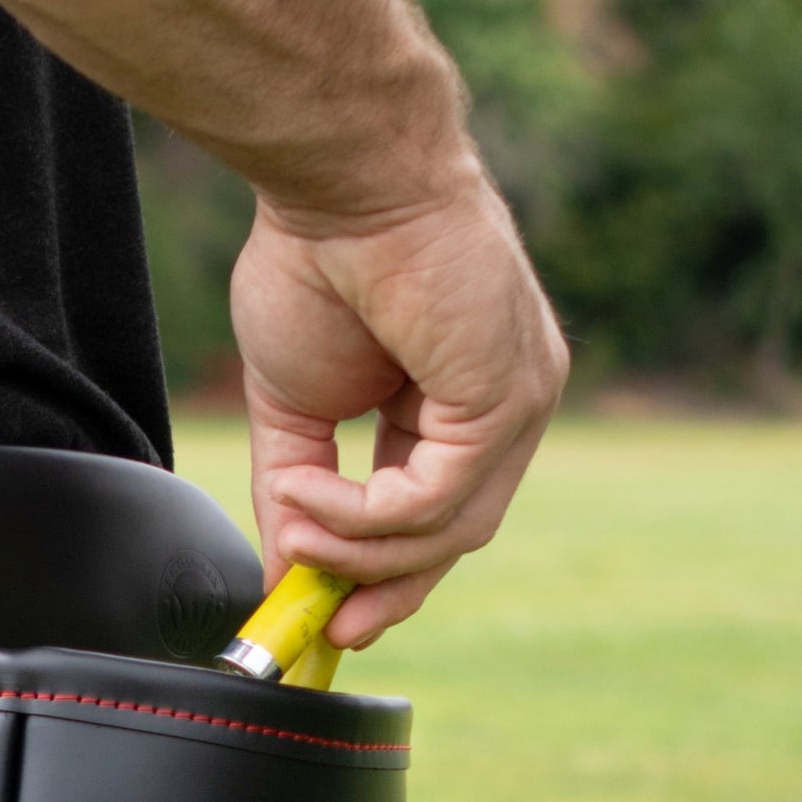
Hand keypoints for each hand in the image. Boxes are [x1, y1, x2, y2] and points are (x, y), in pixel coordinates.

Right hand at [229, 167, 569, 648]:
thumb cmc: (314, 259)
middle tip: (321, 623)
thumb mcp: (292, 401)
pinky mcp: (505, 399)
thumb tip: (283, 569)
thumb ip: (296, 486)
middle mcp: (508, 399)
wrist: (339, 178)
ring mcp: (518, 400)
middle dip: (385, 584)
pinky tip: (307, 491)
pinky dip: (365, 513)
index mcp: (462, 392)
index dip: (383, 564)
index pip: (439, 503)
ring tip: (292, 525)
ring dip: (358, 546)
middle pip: (456, 530)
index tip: (328, 614)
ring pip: (449, 527)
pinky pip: (435, 498)